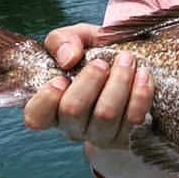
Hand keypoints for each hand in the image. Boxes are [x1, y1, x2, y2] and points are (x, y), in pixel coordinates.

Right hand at [22, 23, 153, 148]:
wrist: (133, 68)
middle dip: (90, 80)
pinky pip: (133, 119)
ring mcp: (100, 135)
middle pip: (73, 110)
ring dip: (118, 82)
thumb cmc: (96, 55)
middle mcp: (73, 126)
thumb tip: (68, 58)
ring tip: (127, 60)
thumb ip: (63, 40)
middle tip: (102, 62)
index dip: (45, 99)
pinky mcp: (127, 137)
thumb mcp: (77, 40)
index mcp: (53, 105)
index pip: (35, 116)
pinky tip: (143, 74)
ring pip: (105, 115)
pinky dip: (140, 94)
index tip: (62, 78)